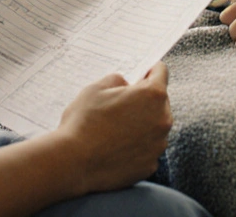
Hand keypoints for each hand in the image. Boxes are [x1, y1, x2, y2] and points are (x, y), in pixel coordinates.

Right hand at [56, 63, 172, 193]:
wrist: (73, 164)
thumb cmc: (83, 123)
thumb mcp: (95, 88)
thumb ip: (116, 79)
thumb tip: (124, 84)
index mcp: (152, 95)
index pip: (161, 72)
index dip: (149, 70)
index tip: (141, 75)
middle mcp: (162, 120)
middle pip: (160, 102)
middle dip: (144, 100)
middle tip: (120, 105)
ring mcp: (158, 145)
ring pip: (154, 127)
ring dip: (141, 125)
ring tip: (114, 130)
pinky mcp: (150, 165)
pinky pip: (147, 149)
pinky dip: (136, 147)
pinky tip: (116, 148)